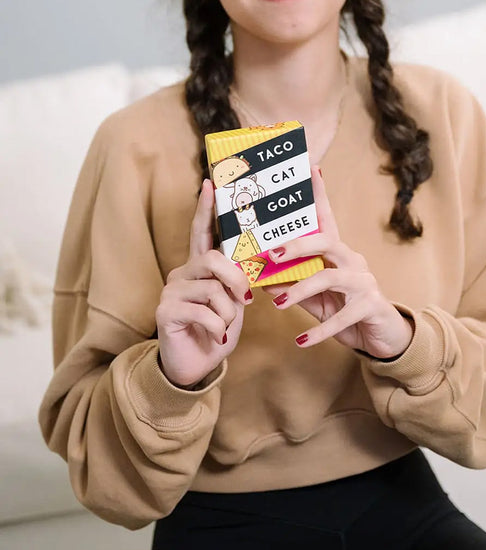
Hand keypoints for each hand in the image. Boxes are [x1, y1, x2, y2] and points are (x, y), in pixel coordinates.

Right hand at [156, 179, 252, 387]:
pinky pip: (203, 312)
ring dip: (228, 312)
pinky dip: (217, 328)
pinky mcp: (165, 311)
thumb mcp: (234, 301)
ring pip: (212, 288)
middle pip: (213, 259)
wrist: (196, 366)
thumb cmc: (217, 330)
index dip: (206, 208)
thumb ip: (239, 279)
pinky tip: (215, 337)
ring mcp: (171, 291)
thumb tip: (256, 258)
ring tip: (225, 327)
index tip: (210, 183)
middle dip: (236, 280)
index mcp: (199, 267)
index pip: (202, 231)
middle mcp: (182, 273)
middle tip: (245, 300)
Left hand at [265, 167, 413, 357]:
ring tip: (279, 304)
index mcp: (338, 253)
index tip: (311, 168)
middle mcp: (352, 261)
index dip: (320, 194)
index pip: (327, 218)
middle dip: (298, 246)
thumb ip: (292, 285)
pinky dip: (319, 330)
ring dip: (301, 289)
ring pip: (330, 277)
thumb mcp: (315, 298)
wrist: (382, 338)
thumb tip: (259, 277)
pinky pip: (342, 317)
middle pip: (327, 242)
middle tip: (272, 255)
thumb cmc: (345, 311)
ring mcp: (364, 282)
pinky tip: (301, 341)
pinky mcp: (370, 306)